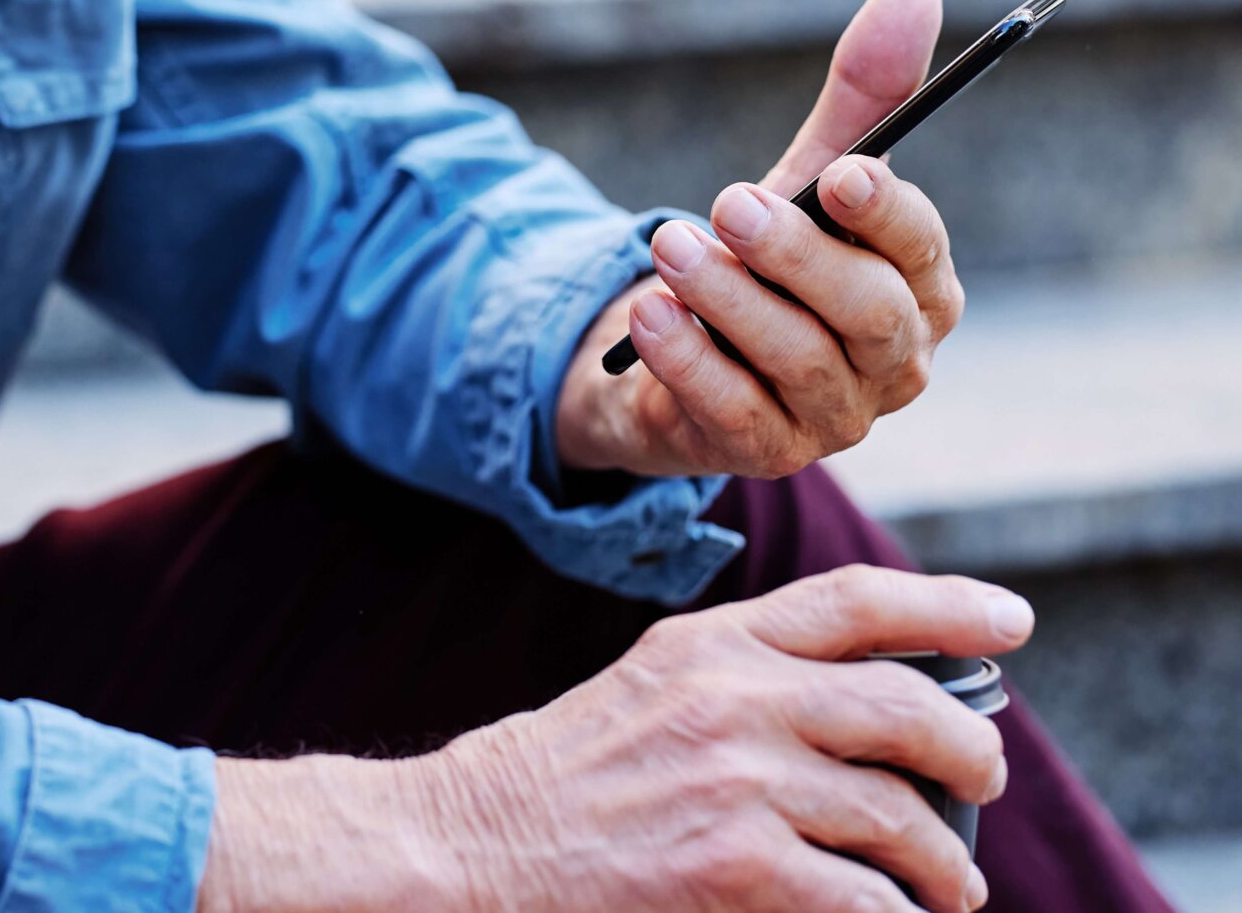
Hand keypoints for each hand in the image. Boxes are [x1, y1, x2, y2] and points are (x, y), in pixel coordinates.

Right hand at [197, 564, 1027, 912]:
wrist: (473, 845)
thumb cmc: (566, 780)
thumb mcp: (652, 688)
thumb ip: (747, 679)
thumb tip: (870, 702)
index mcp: (708, 642)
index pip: (853, 602)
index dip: (948, 604)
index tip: (1012, 622)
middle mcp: (731, 697)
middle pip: (906, 706)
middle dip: (971, 752)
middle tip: (981, 782)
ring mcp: (736, 781)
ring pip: (900, 818)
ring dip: (941, 866)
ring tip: (943, 888)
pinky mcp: (736, 867)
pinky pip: (866, 899)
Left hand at [555, 0, 964, 479]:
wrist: (674, 349)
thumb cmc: (768, 254)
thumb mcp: (805, 173)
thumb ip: (861, 94)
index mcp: (920, 287)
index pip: (922, 249)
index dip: (887, 212)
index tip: (840, 171)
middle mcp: (894, 361)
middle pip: (868, 314)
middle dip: (798, 255)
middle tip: (729, 202)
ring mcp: (835, 417)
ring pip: (798, 362)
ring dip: (729, 300)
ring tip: (668, 246)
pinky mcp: (765, 453)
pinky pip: (735, 415)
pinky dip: (690, 362)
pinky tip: (649, 316)